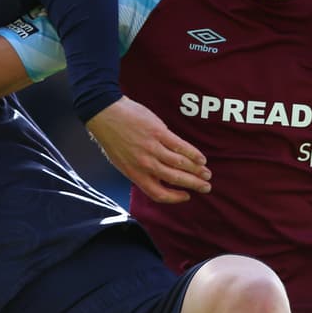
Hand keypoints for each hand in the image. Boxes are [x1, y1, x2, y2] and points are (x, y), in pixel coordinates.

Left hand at [86, 97, 210, 203]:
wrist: (105, 114)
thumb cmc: (113, 137)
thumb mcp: (122, 161)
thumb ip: (139, 171)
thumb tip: (157, 178)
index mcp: (135, 174)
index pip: (158, 193)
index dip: (174, 198)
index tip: (187, 196)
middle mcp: (145, 164)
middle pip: (175, 179)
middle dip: (193, 184)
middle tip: (206, 187)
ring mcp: (152, 148)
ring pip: (180, 164)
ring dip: (196, 170)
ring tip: (207, 173)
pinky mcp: (159, 133)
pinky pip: (180, 146)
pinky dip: (193, 153)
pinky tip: (201, 158)